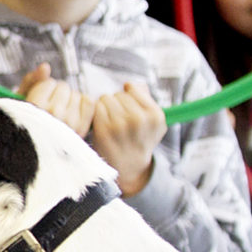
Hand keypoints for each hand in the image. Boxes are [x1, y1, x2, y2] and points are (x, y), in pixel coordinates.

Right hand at [18, 64, 93, 139]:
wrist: (37, 153)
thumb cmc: (27, 126)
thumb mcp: (20, 102)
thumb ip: (31, 81)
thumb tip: (45, 67)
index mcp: (34, 108)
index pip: (48, 83)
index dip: (43, 89)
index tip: (40, 100)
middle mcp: (52, 115)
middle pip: (63, 86)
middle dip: (57, 94)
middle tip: (50, 107)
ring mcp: (69, 123)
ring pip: (76, 94)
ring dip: (69, 100)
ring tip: (60, 113)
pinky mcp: (81, 129)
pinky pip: (89, 102)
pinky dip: (83, 104)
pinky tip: (73, 113)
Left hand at [86, 81, 164, 196]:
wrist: (130, 167)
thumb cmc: (140, 138)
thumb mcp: (152, 120)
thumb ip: (145, 98)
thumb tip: (129, 84)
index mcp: (155, 115)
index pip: (132, 88)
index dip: (128, 97)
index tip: (129, 108)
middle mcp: (139, 119)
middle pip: (118, 95)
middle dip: (116, 104)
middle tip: (119, 119)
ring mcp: (120, 125)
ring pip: (105, 99)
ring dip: (105, 108)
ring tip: (111, 122)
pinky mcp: (103, 131)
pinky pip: (96, 109)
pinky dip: (96, 115)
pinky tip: (102, 125)